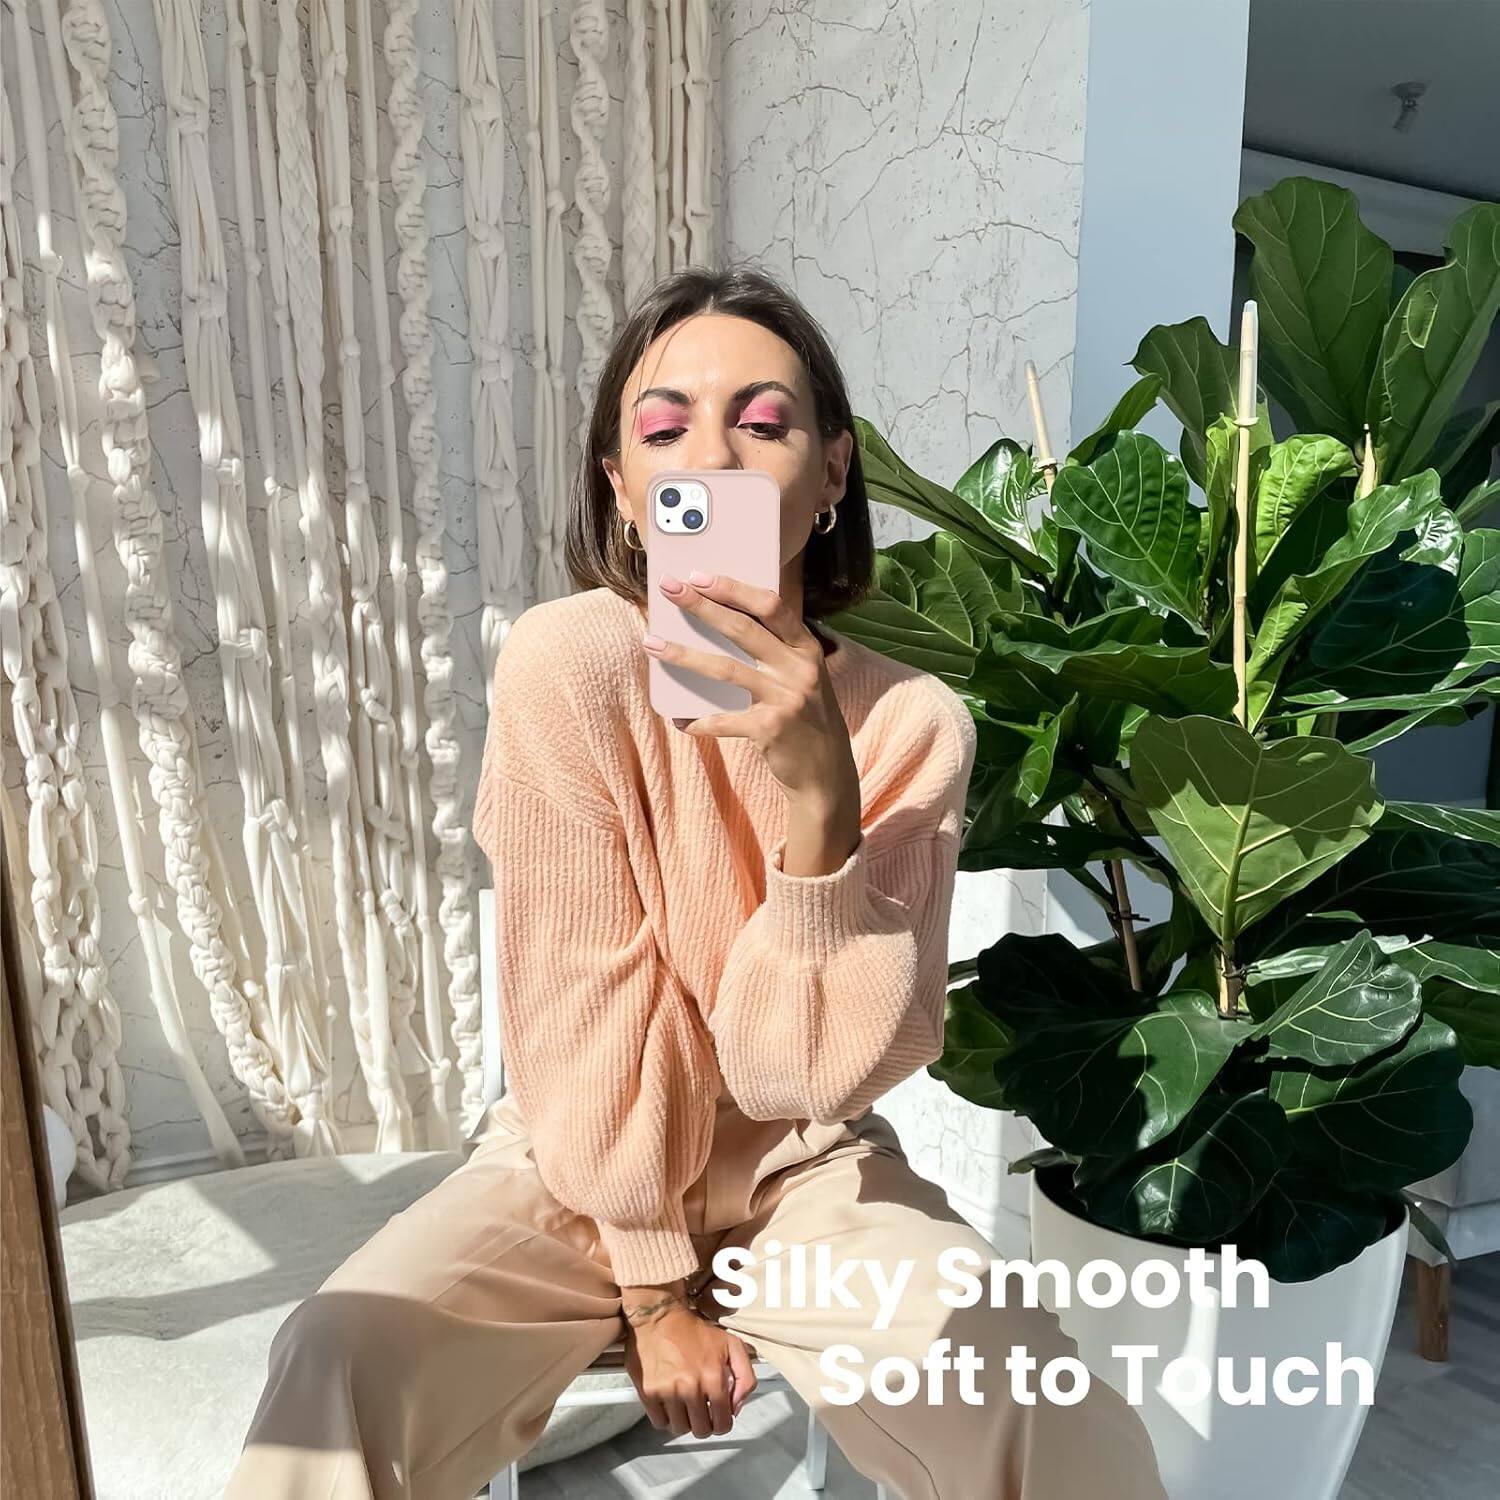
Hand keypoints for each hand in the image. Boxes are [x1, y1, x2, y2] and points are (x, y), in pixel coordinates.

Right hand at [622, 1293, 758, 1436]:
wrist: (659, 1317)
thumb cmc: (694, 1331)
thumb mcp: (731, 1345)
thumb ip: (746, 1376)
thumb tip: (737, 1406)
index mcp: (713, 1377)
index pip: (723, 1423)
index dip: (723, 1423)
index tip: (717, 1416)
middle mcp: (690, 1387)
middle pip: (701, 1430)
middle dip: (704, 1423)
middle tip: (701, 1410)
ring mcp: (668, 1391)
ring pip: (679, 1429)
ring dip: (684, 1421)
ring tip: (684, 1403)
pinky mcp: (648, 1392)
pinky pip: (659, 1422)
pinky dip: (665, 1417)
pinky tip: (669, 1401)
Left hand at [643, 571, 859, 813]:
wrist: (826, 771)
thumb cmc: (806, 717)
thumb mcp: (802, 676)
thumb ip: (775, 651)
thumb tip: (720, 622)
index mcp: (807, 648)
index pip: (771, 606)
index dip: (734, 589)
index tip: (700, 576)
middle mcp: (800, 669)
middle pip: (743, 629)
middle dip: (702, 606)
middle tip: (670, 588)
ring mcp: (786, 698)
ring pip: (725, 669)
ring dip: (684, 655)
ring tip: (652, 644)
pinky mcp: (770, 729)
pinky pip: (722, 720)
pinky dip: (698, 720)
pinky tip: (679, 719)